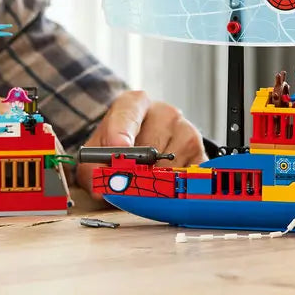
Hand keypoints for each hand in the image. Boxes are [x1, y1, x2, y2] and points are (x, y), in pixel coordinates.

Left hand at [76, 91, 206, 194]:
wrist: (143, 147)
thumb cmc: (118, 149)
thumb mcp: (97, 156)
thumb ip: (93, 170)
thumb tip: (103, 187)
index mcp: (134, 104)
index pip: (128, 113)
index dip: (121, 132)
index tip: (118, 148)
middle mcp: (164, 112)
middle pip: (149, 149)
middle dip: (135, 173)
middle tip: (125, 186)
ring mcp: (187, 131)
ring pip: (168, 168)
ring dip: (154, 184)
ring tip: (144, 181)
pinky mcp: (201, 153)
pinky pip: (187, 179)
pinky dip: (173, 190)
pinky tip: (163, 185)